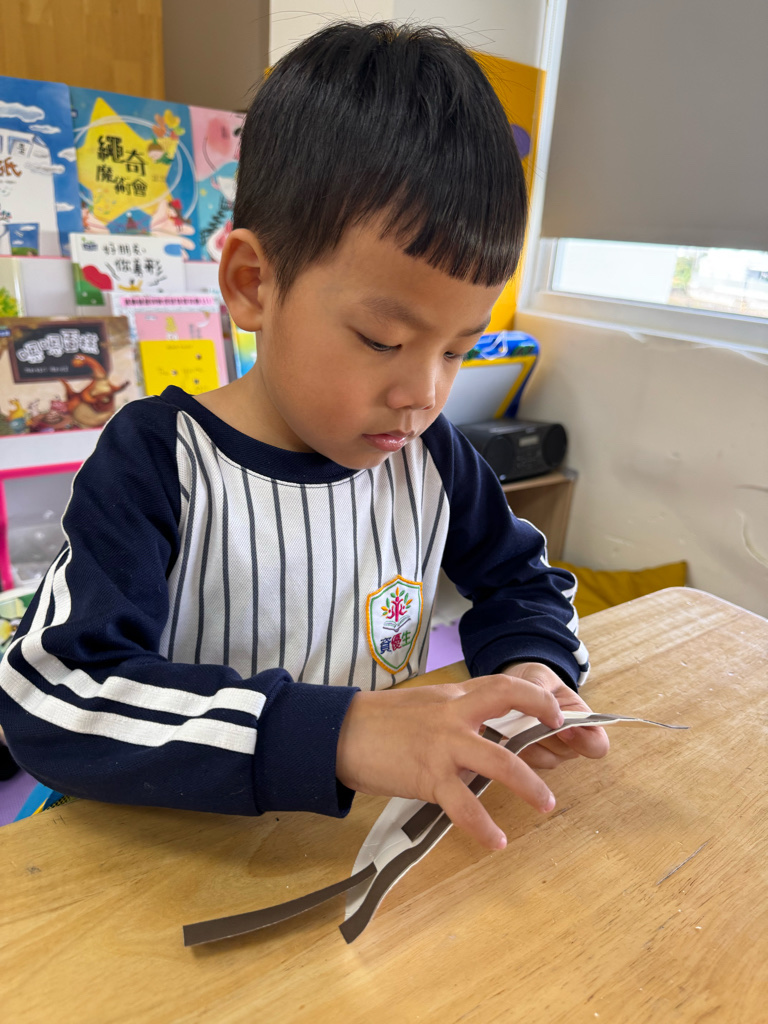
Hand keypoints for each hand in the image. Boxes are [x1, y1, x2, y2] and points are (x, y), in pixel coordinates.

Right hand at [336, 674, 563, 850]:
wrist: (338, 733)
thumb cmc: (379, 722)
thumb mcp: (423, 707)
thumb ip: (455, 714)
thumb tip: (484, 730)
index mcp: (452, 697)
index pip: (502, 685)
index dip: (534, 695)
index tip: (556, 711)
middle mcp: (452, 714)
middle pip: (507, 701)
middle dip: (542, 716)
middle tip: (567, 736)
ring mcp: (442, 745)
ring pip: (498, 760)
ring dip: (528, 784)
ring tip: (547, 805)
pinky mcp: (427, 776)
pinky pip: (463, 805)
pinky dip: (482, 826)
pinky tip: (497, 842)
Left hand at [499, 662, 609, 768]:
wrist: (513, 684)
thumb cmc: (535, 680)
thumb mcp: (540, 676)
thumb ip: (542, 689)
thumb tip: (546, 710)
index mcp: (582, 722)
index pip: (597, 746)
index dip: (584, 741)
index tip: (563, 728)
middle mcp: (569, 743)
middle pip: (566, 753)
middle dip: (545, 734)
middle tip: (527, 716)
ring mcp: (548, 753)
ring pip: (542, 759)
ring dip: (526, 739)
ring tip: (514, 718)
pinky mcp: (526, 757)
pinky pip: (522, 759)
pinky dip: (512, 744)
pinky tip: (505, 727)